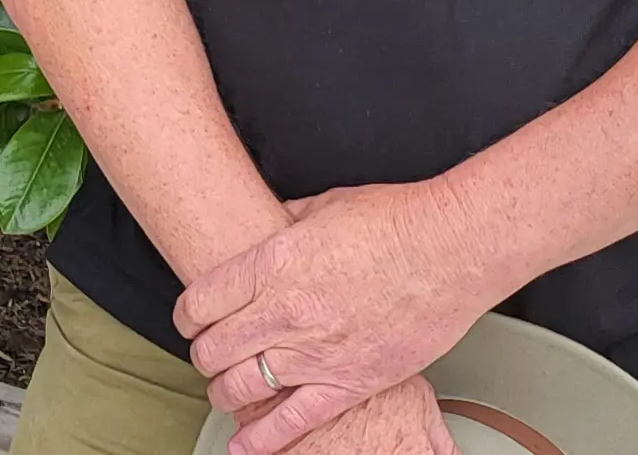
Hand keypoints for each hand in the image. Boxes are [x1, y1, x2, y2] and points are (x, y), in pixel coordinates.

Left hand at [181, 184, 505, 454]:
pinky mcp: (348, 382)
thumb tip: (270, 226)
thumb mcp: (324, 206)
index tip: (190, 318)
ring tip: (225, 389)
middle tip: (207, 352)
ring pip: (241, 386)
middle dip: (202, 353)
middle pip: (213, 348)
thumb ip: (286, 223)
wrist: (450, 249)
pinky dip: (262, 439)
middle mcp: (285, 311)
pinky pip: (292, 422)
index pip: (200, 301)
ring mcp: (314, 351)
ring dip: (224, 390)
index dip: (187, 313)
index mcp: (273, 264)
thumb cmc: (396, 222)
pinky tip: (245, 447)